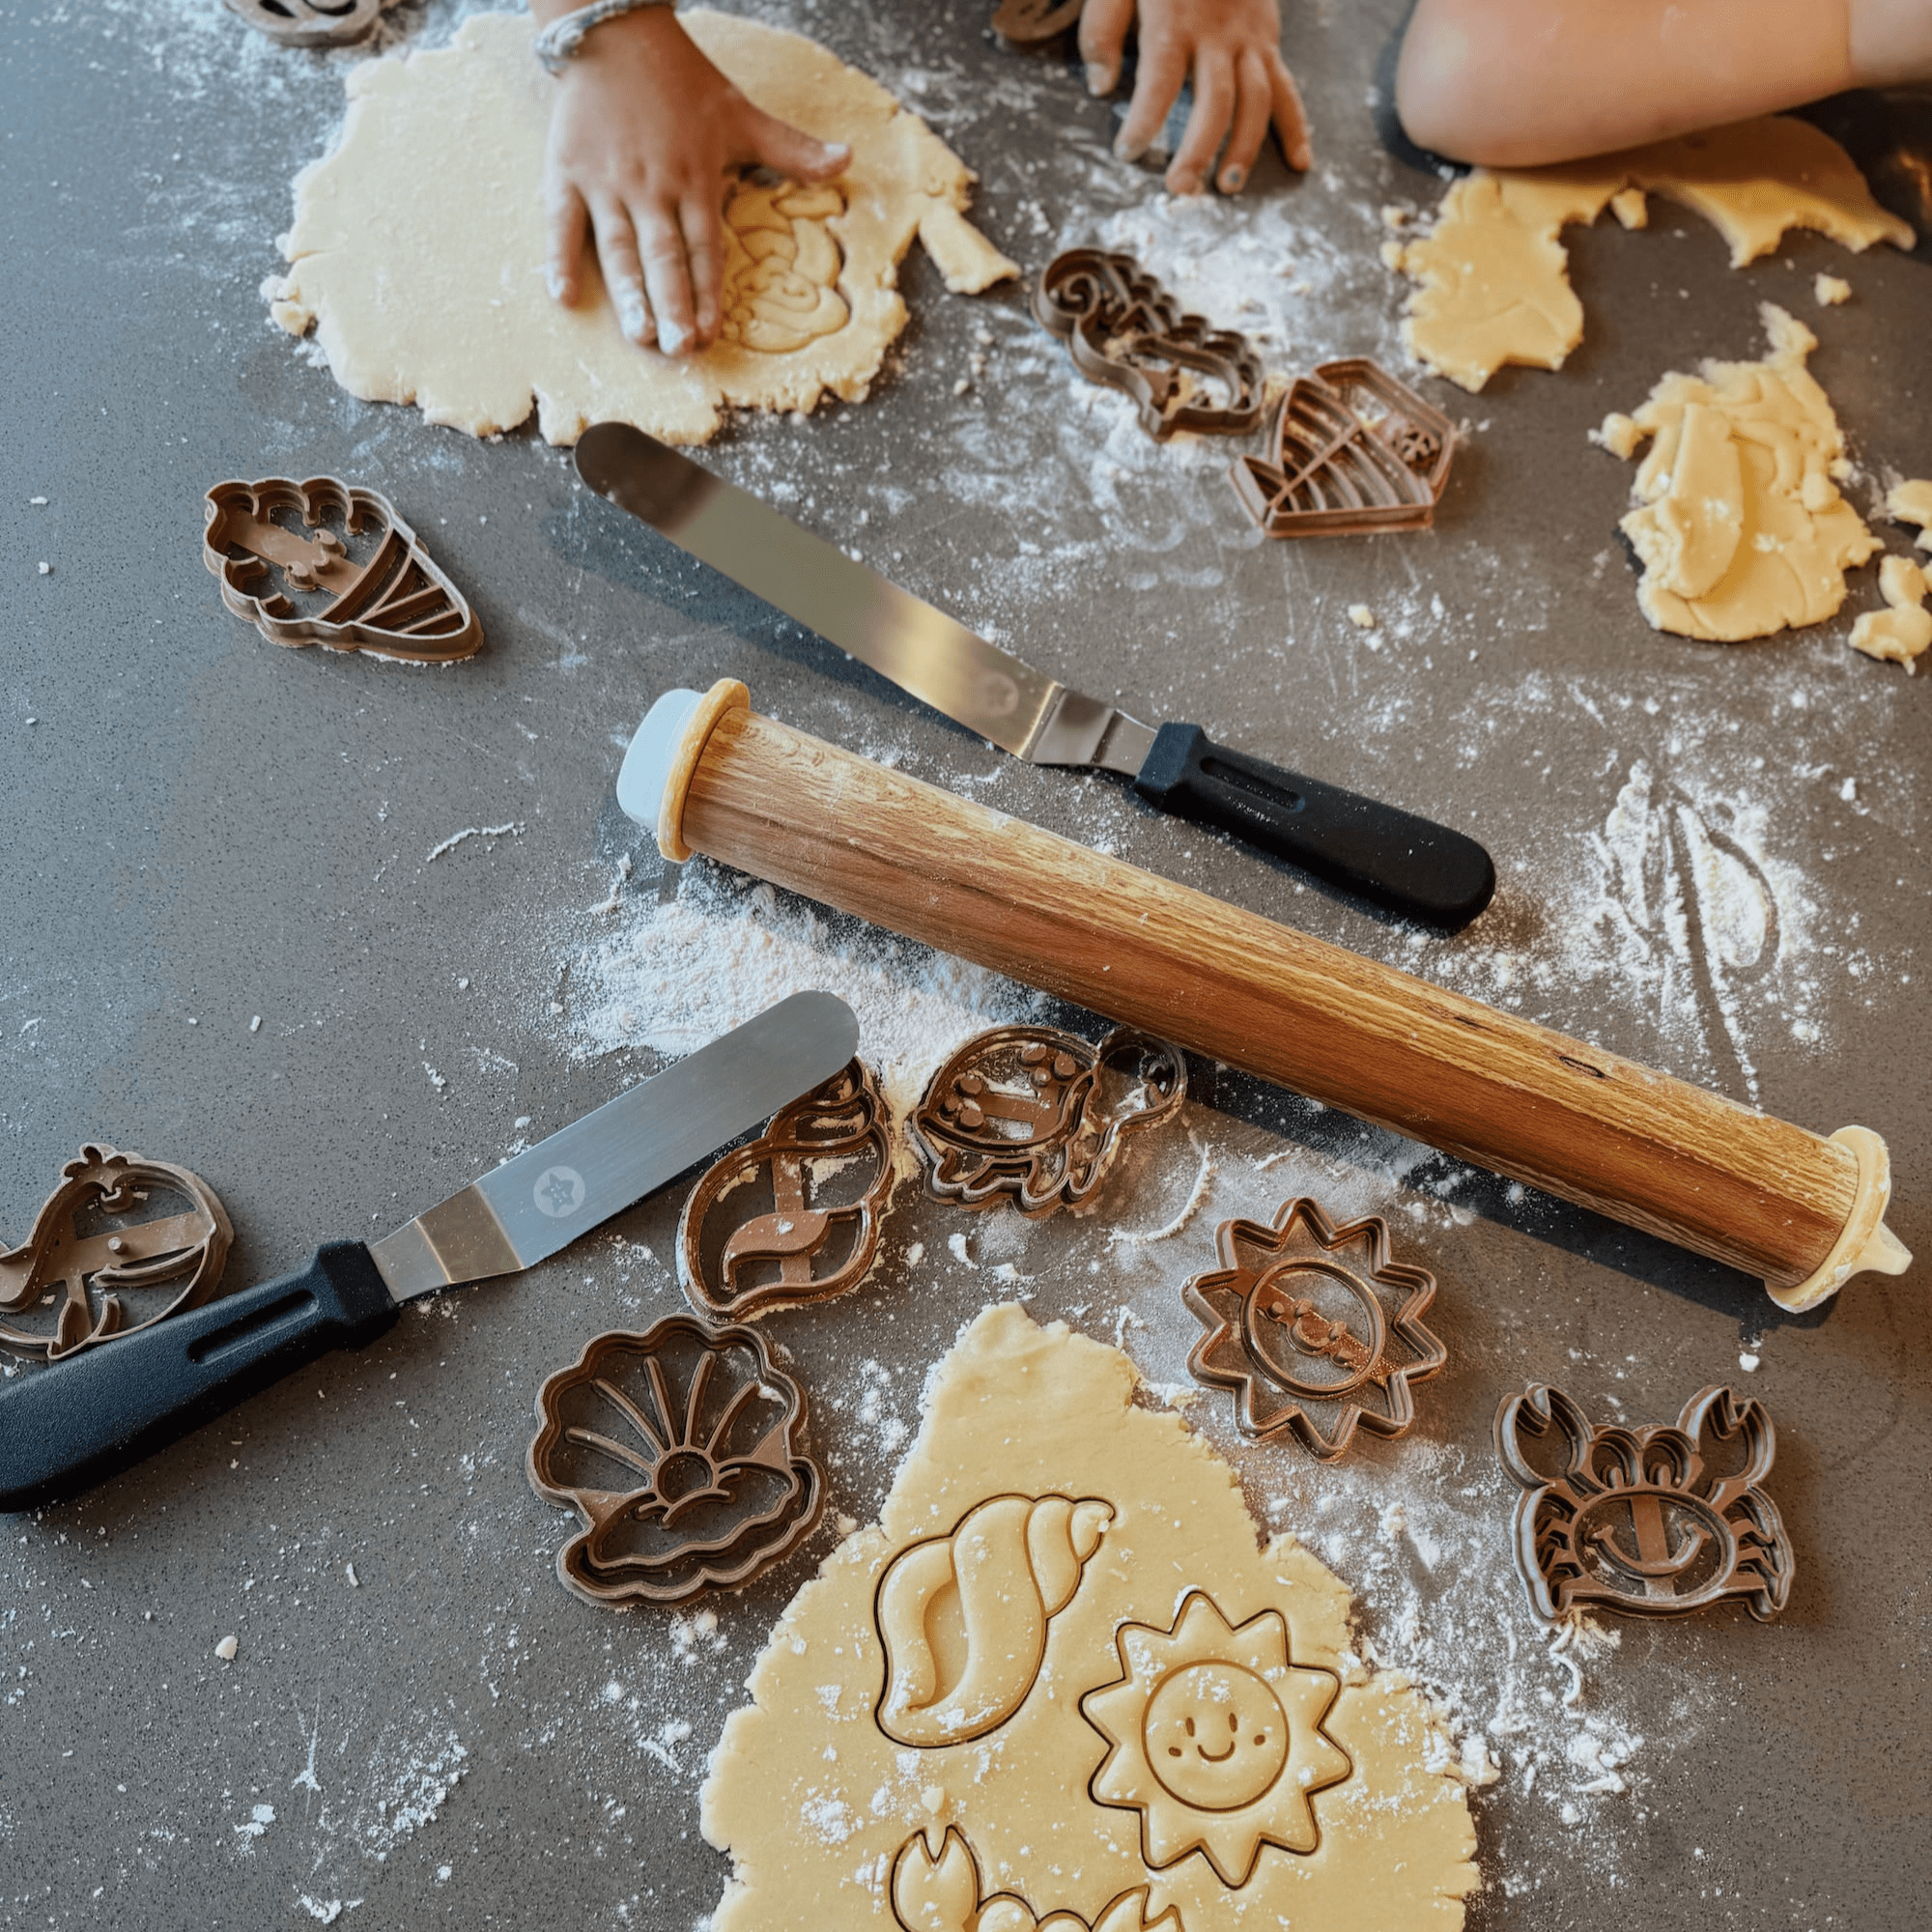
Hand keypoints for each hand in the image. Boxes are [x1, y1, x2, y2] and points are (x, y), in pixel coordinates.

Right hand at [537, 6, 849, 353]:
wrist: (614, 30)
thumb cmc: (681, 79)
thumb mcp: (741, 114)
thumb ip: (791, 149)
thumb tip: (847, 160)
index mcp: (695, 180)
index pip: (704, 249)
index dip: (708, 292)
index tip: (712, 332)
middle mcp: (652, 188)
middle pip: (663, 257)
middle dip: (673, 305)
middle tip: (679, 348)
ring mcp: (607, 183)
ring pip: (619, 248)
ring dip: (628, 294)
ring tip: (638, 335)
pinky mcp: (567, 172)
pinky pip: (562, 223)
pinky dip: (560, 258)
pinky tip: (564, 296)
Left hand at [1079, 0, 1310, 195]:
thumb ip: (1102, 31)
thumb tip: (1100, 87)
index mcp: (1174, 20)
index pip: (1160, 81)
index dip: (1145, 120)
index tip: (1128, 152)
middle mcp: (1217, 34)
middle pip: (1216, 101)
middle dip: (1199, 149)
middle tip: (1182, 189)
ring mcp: (1249, 39)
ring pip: (1255, 100)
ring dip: (1244, 148)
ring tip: (1227, 188)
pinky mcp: (1269, 40)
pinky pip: (1287, 88)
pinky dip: (1296, 126)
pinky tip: (1299, 161)